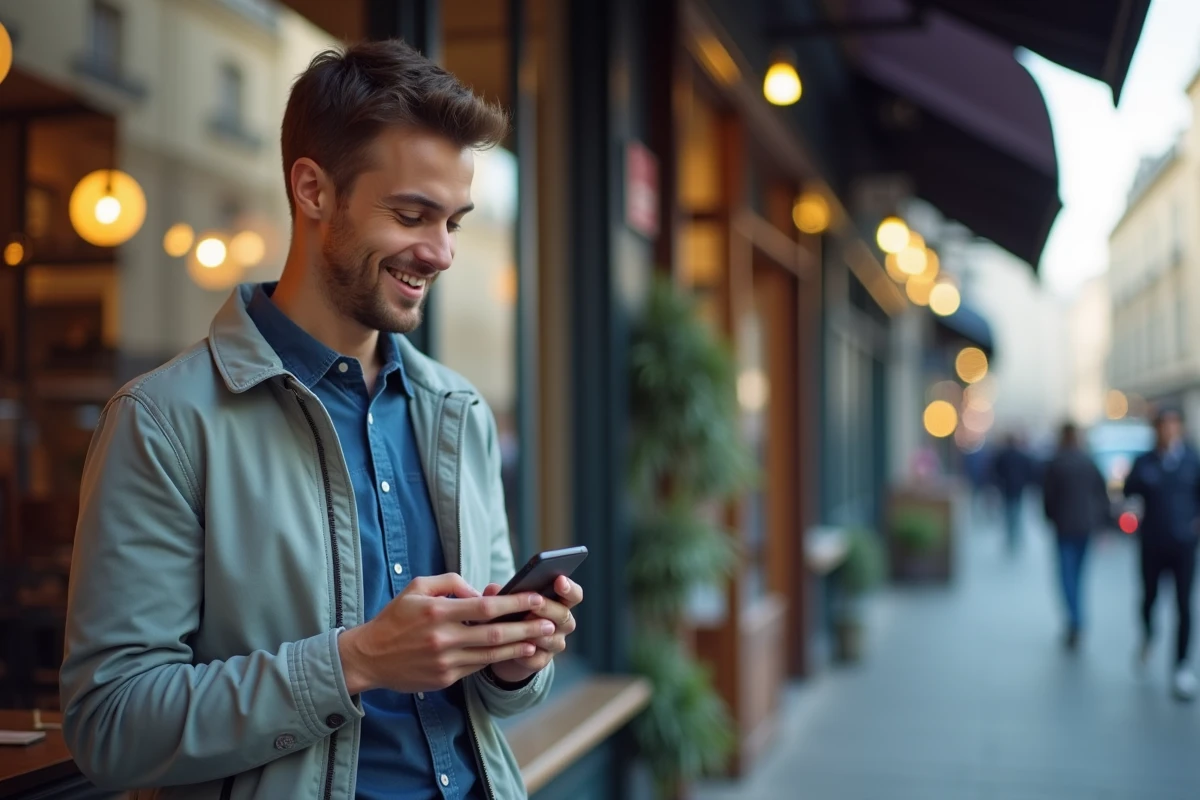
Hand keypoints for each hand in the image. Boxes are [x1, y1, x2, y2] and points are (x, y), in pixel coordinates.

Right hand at [337, 573, 554, 694]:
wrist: (369, 657)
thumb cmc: (396, 617)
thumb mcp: (418, 587)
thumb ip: (451, 583)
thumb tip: (481, 592)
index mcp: (437, 611)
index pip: (485, 607)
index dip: (514, 603)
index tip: (535, 598)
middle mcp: (442, 638)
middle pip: (494, 634)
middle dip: (525, 628)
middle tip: (548, 622)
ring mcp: (444, 661)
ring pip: (490, 655)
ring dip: (518, 647)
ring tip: (540, 639)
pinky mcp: (445, 678)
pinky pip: (477, 667)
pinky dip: (498, 660)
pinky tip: (515, 653)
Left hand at [484, 575, 581, 684]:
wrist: (504, 647)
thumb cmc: (511, 616)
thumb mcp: (507, 602)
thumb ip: (502, 594)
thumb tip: (493, 588)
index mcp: (559, 603)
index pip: (574, 595)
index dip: (569, 588)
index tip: (559, 580)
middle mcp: (562, 623)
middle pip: (564, 615)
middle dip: (548, 609)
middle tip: (533, 605)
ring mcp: (554, 643)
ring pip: (553, 639)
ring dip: (537, 633)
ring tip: (522, 628)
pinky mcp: (541, 660)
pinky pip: (537, 658)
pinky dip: (526, 653)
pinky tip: (516, 649)